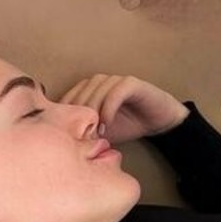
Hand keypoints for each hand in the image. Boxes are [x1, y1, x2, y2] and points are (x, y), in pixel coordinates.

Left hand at [56, 73, 189, 145]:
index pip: (68, 98)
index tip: (68, 136)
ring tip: (95, 133)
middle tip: (82, 137)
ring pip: (96, 92)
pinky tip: (107, 124)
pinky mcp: (131, 83)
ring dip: (93, 113)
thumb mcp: (100, 131)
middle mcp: (100, 81)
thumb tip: (63, 141)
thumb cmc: (128, 125)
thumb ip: (84, 130)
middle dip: (79, 117)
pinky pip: (115, 93)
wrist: (157, 120)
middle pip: (80, 94)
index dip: (67, 117)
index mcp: (89, 89)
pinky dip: (108, 109)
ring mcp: (115, 80)